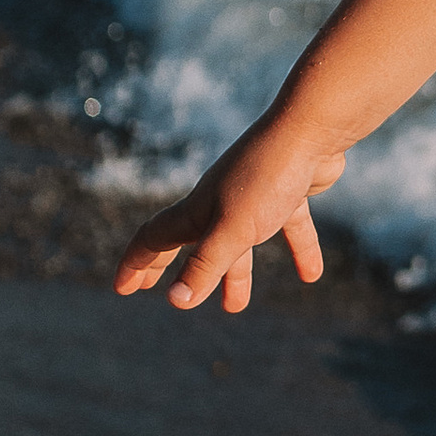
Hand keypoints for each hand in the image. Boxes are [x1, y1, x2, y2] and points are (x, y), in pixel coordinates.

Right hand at [112, 118, 342, 313]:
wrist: (312, 129)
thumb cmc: (267, 177)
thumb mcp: (233, 228)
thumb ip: (206, 265)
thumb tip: (176, 301)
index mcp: (198, 210)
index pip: (155, 239)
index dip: (136, 263)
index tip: (123, 290)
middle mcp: (221, 202)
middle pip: (189, 240)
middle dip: (173, 268)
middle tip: (161, 293)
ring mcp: (255, 196)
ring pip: (239, 242)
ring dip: (235, 273)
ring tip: (234, 306)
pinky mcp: (289, 192)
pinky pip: (291, 227)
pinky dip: (299, 250)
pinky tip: (311, 274)